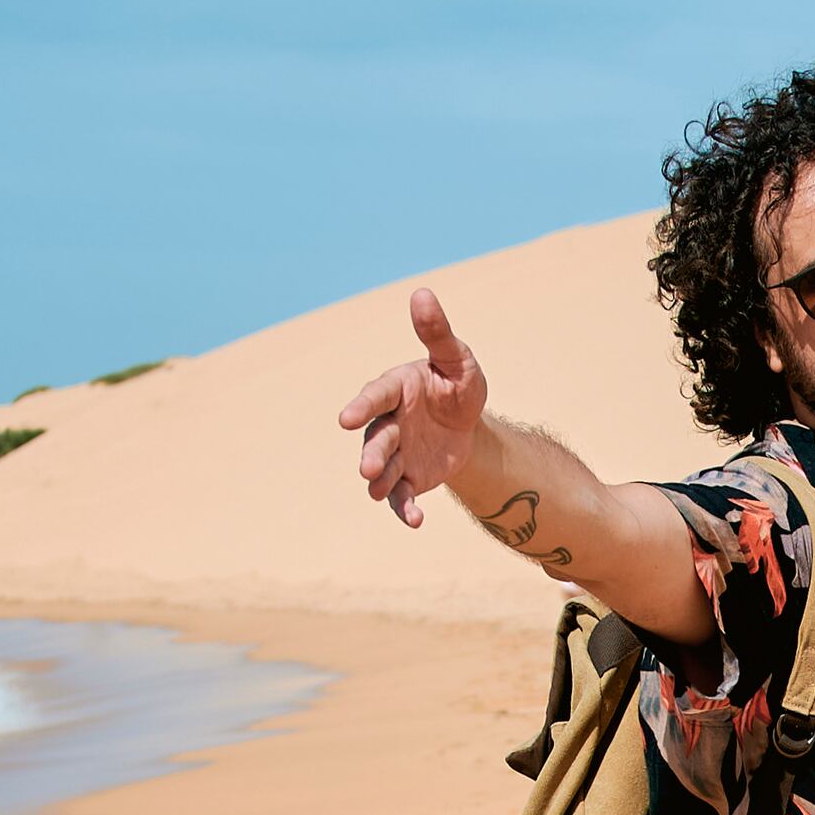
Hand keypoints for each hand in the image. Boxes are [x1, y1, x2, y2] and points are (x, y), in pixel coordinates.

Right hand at [331, 286, 488, 526]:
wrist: (469, 424)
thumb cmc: (457, 384)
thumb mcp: (457, 359)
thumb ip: (438, 333)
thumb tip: (422, 292)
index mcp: (396, 389)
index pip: (375, 396)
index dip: (361, 406)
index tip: (345, 419)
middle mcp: (389, 421)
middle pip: (376, 439)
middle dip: (371, 454)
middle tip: (367, 470)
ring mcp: (396, 452)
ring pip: (383, 469)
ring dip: (380, 482)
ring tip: (379, 493)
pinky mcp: (408, 477)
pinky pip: (402, 495)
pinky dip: (405, 508)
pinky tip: (415, 521)